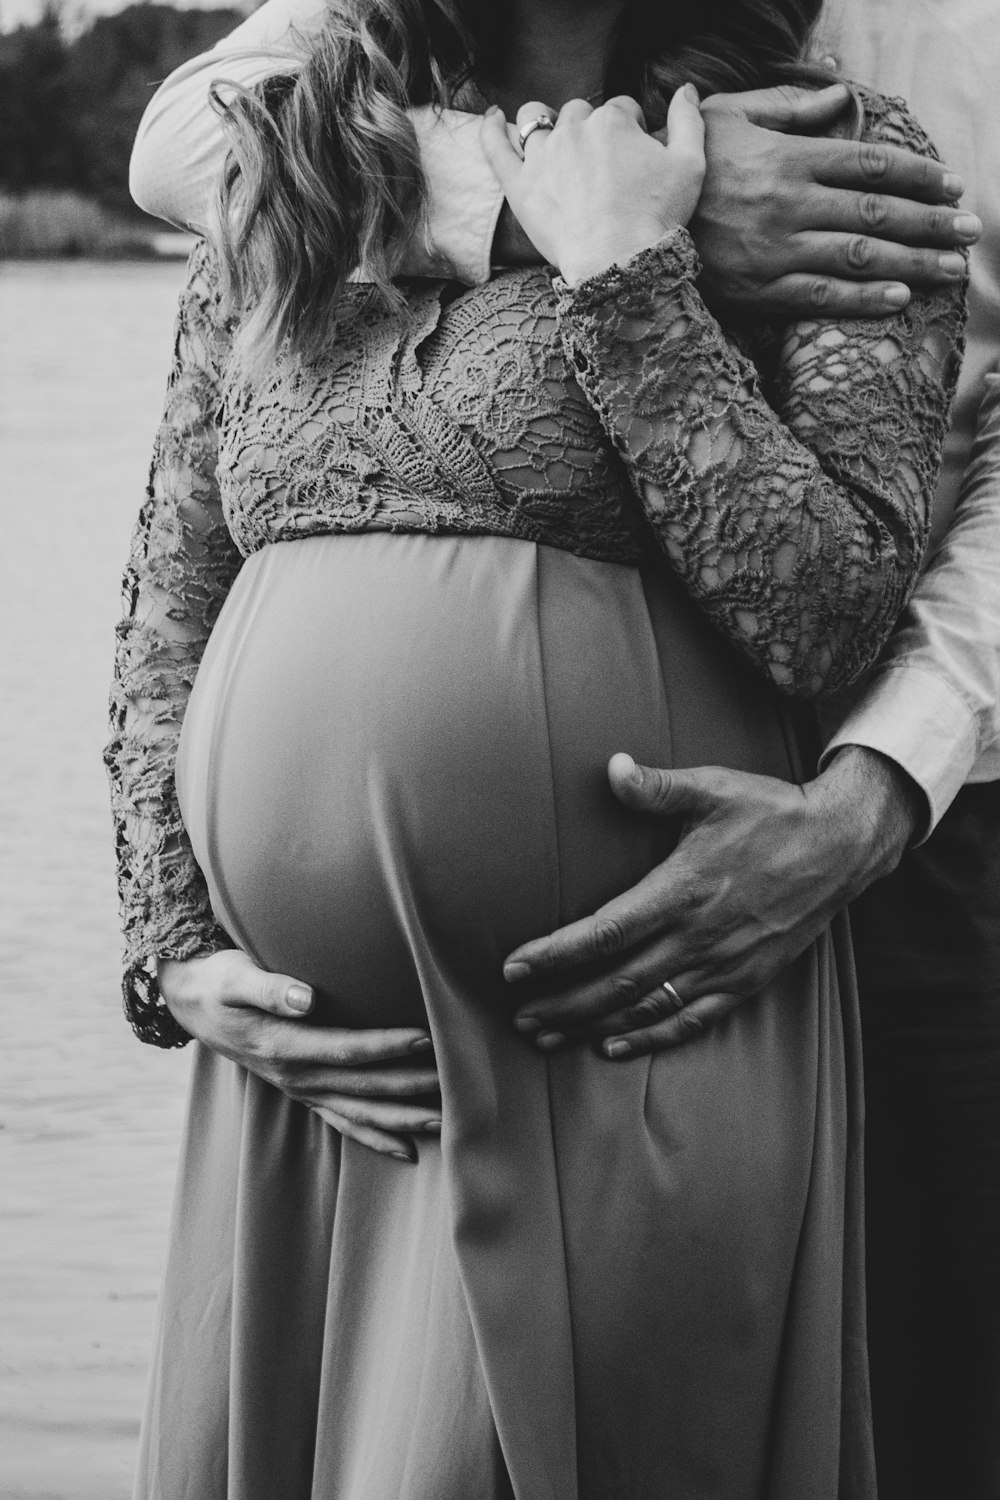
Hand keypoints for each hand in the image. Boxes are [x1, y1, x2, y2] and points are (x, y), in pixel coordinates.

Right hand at [157, 949, 440, 1161]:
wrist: (192, 1004)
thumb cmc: (219, 982)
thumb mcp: (235, 977)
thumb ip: (270, 988)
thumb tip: (305, 998)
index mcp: (283, 1045)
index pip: (345, 1048)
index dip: (386, 1045)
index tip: (425, 1037)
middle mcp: (296, 1075)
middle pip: (362, 1086)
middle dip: (410, 1086)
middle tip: (456, 1083)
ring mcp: (301, 1089)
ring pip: (359, 1112)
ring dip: (402, 1119)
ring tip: (446, 1122)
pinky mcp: (303, 1092)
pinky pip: (343, 1122)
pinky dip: (375, 1138)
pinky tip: (408, 1151)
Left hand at [481, 87, 704, 284]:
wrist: (617, 263)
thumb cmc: (657, 218)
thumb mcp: (690, 166)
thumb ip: (689, 121)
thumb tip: (687, 89)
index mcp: (614, 121)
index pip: (622, 110)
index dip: (632, 130)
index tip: (636, 158)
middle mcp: (574, 129)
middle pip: (580, 113)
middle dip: (591, 129)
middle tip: (600, 164)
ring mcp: (542, 156)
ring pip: (536, 119)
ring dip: (544, 122)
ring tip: (552, 140)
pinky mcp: (519, 185)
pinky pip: (495, 147)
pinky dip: (491, 129)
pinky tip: (493, 118)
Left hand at [503, 746, 921, 1056]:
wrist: (841, 846)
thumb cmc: (772, 812)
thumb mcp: (714, 788)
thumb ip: (658, 787)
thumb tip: (612, 768)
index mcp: (681, 891)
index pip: (602, 933)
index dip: (554, 955)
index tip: (513, 968)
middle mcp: (697, 936)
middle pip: (615, 982)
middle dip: (561, 1003)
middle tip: (519, 1015)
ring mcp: (722, 964)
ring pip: (645, 1007)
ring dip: (592, 1025)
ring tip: (548, 1037)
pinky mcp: (746, 980)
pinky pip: (690, 1020)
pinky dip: (649, 1037)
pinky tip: (614, 1045)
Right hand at [688, 82, 980, 317]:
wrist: (626, 224)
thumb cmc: (681, 166)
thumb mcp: (727, 117)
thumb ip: (790, 107)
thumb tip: (843, 97)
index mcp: (787, 159)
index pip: (870, 165)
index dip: (918, 176)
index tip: (951, 187)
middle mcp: (789, 204)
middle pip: (877, 213)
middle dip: (930, 223)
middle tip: (968, 231)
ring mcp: (775, 251)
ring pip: (859, 256)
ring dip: (913, 263)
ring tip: (950, 270)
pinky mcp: (758, 290)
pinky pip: (821, 295)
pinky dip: (864, 298)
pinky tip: (898, 299)